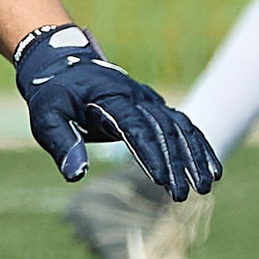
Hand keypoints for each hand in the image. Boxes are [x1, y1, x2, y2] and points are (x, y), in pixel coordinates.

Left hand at [13, 24, 219, 198]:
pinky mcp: (153, 107)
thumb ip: (63, 143)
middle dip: (177, 163)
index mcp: (111, 98)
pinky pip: (182, 125)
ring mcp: (148, 101)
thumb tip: (76, 176)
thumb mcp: (46, 116)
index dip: (150, 154)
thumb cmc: (52, 94)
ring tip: (205, 186)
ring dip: (194, 156)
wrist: (60, 63)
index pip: (136, 128)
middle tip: (183, 195)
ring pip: (180, 127)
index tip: (160, 181)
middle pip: (164, 130)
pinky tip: (211, 169)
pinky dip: (198, 145)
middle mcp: (136, 97)